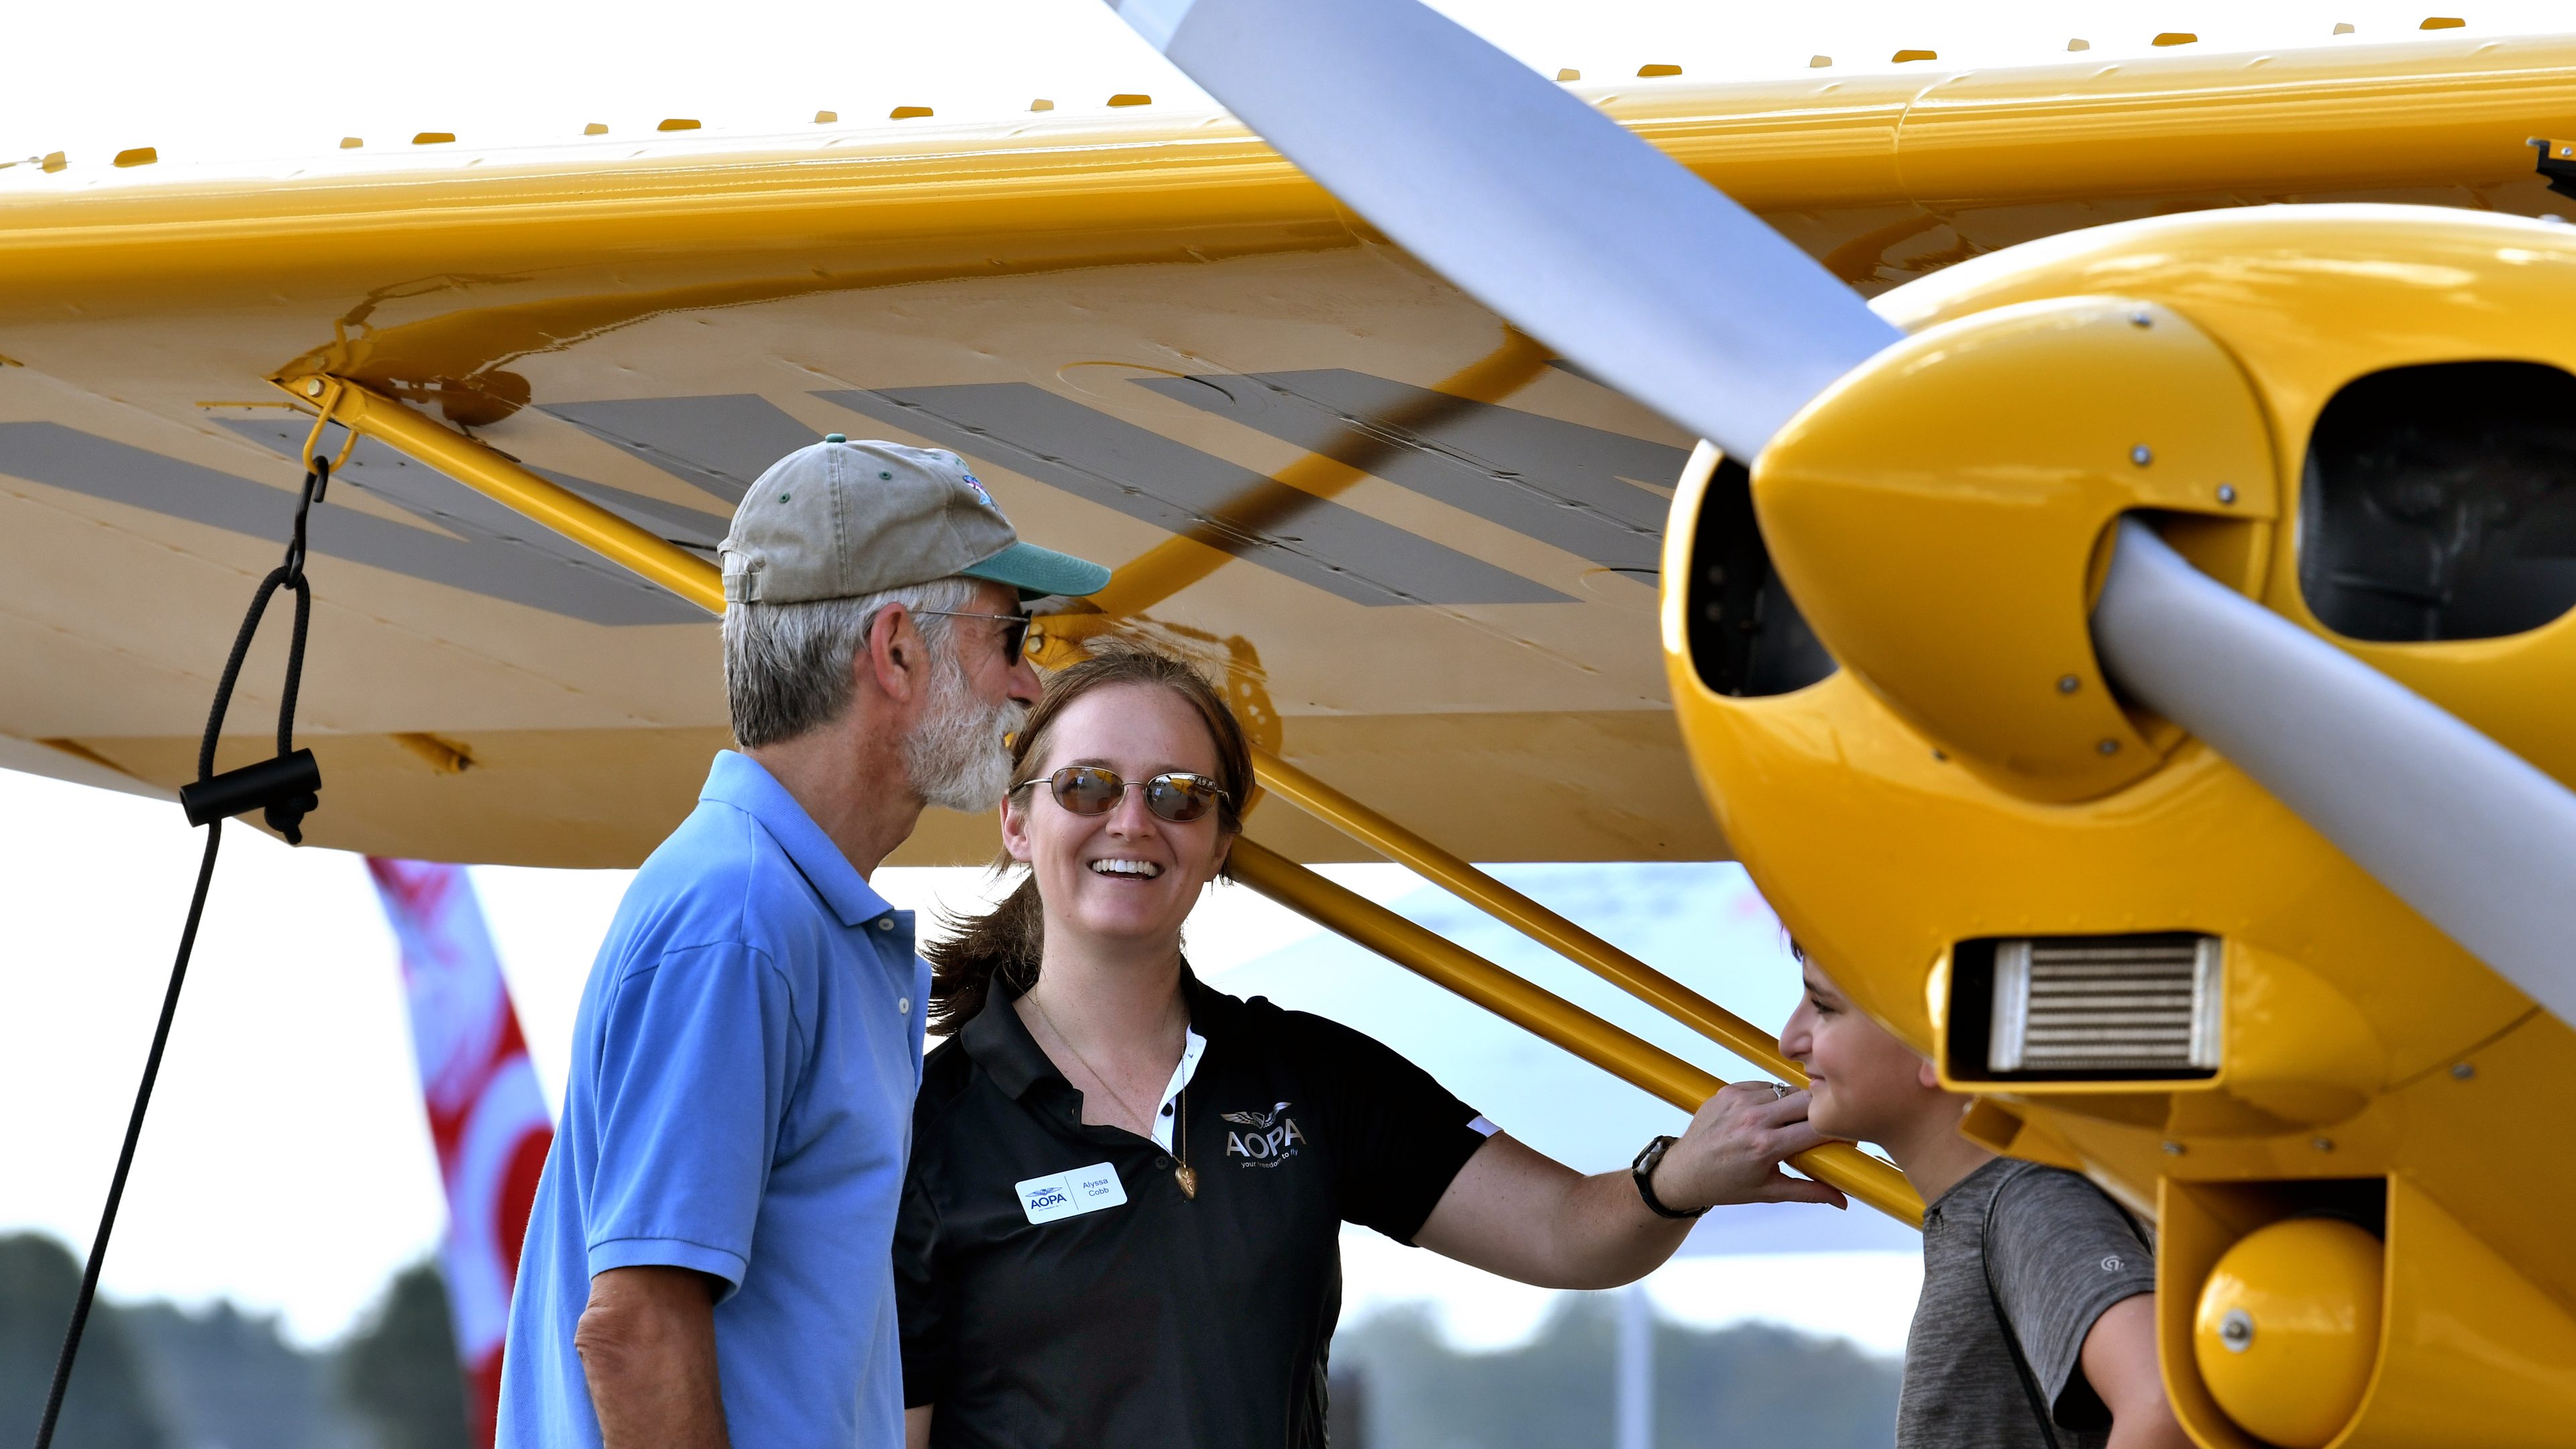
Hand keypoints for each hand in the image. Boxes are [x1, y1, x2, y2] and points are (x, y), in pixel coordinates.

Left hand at [1650, 1081, 1847, 1211]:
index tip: (1845, 1135)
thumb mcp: (1769, 1192)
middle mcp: (1752, 1119)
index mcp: (1765, 1146)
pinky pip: (1764, 1086)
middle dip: (1820, 1111)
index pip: (1817, 1128)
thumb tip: (1843, 1201)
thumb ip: (1809, 1192)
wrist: (1683, 1172)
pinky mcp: (1728, 1090)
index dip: (1837, 1130)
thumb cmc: (1725, 1185)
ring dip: (1796, 1103)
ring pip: (1786, 1090)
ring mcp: (1738, 1101)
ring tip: (1793, 1122)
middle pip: (1806, 1101)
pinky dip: (1772, 1097)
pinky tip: (1770, 1114)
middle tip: (1824, 1123)